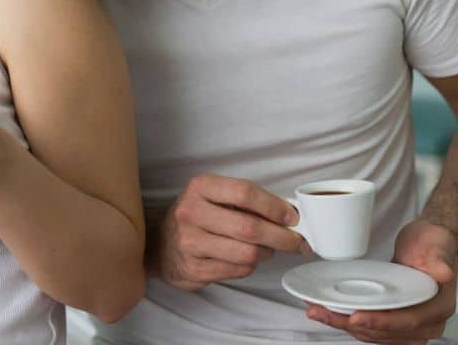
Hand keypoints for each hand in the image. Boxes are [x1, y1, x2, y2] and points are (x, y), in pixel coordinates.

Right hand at [152, 174, 307, 289]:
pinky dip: (251, 266)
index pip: (245, 192)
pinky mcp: (194, 268)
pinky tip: (247, 258)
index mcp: (200, 187)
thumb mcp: (213, 196)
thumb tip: (289, 214)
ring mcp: (190, 242)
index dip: (275, 206)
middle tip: (298, 242)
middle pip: (250, 227)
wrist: (159, 244)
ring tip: (268, 249)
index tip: (293, 217)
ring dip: (267, 253)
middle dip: (282, 237)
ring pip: (247, 253)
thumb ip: (246, 201)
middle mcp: (191, 212)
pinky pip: (238, 270)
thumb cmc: (197, 216)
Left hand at [307, 219, 457, 343]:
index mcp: (439, 308)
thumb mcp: (436, 244)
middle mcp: (427, 323)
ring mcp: (411, 326)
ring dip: (344, 326)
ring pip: (375, 335)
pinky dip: (350, 323)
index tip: (355, 317)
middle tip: (321, 312)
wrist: (428, 244)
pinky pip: (371, 329)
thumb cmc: (431, 243)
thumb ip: (438, 258)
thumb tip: (443, 272)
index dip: (380, 322)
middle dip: (351, 325)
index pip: (407, 322)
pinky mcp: (395, 322)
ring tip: (318, 311)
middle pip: (386, 333)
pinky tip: (329, 312)